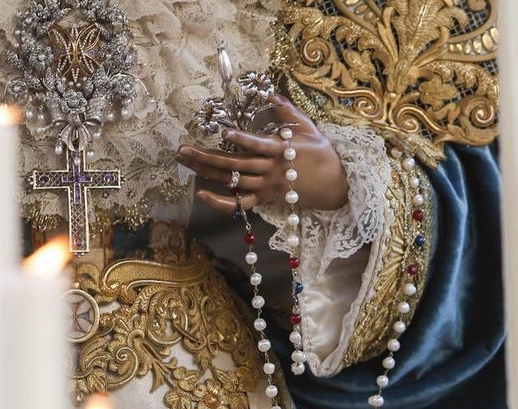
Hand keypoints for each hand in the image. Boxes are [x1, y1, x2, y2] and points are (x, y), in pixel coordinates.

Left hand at [176, 95, 349, 214]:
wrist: (334, 185)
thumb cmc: (321, 153)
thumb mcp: (308, 127)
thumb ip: (286, 111)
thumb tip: (270, 94)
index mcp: (281, 150)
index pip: (258, 145)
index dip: (241, 138)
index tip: (224, 130)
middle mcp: (270, 170)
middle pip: (235, 164)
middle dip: (206, 156)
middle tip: (182, 149)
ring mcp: (266, 186)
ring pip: (232, 181)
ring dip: (206, 171)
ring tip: (185, 161)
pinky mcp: (265, 199)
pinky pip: (240, 205)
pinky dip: (220, 202)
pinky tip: (202, 194)